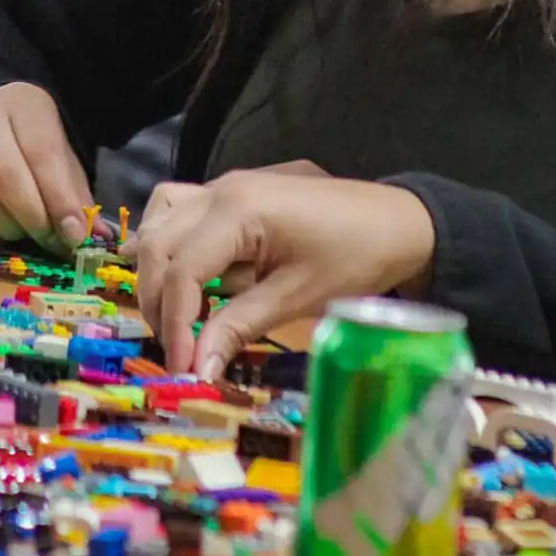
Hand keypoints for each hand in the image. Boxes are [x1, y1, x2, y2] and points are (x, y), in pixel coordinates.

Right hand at [0, 83, 94, 252]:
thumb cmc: (30, 143)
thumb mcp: (59, 153)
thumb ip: (74, 192)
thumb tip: (93, 235)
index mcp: (21, 103)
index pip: (41, 150)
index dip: (60, 197)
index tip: (76, 234)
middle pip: (4, 174)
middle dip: (34, 217)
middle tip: (52, 241)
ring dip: (7, 228)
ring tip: (26, 234)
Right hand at [133, 166, 435, 379]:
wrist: (398, 222)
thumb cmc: (354, 257)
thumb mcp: (297, 296)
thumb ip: (239, 326)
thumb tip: (196, 370)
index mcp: (238, 210)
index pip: (182, 272)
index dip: (176, 326)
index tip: (183, 370)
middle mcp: (220, 189)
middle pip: (159, 246)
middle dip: (158, 303)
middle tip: (179, 350)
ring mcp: (224, 186)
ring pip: (159, 223)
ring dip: (156, 270)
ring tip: (174, 315)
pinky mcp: (232, 193)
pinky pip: (178, 209)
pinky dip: (168, 242)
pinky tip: (178, 273)